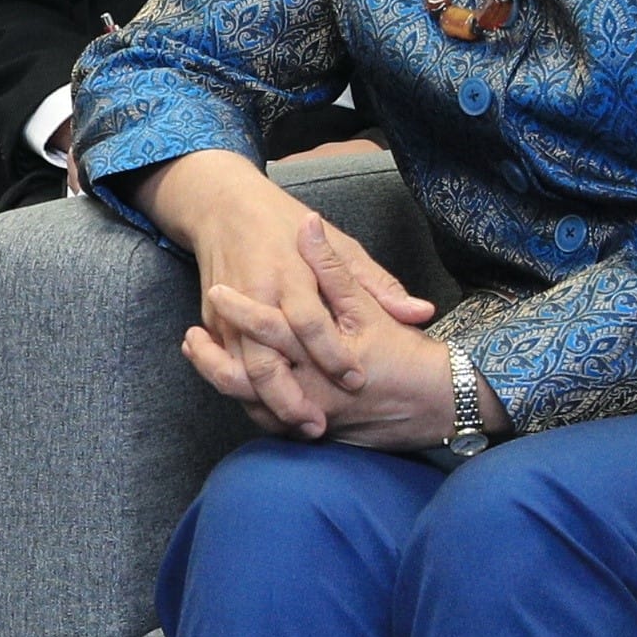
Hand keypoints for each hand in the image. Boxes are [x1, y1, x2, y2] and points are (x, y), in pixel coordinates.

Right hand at [133, 150, 439, 441]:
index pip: (309, 322)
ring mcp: (228, 314)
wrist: (224, 210)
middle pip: (265, 359)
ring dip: (265, 405)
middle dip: (289, 398)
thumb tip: (422, 313)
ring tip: (298, 427)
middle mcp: (256, 297)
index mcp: (289, 274)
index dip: (332, 355)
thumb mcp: (341, 244)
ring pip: (240, 372)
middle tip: (319, 424)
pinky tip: (270, 414)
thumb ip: (378, 284)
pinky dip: (245, 394)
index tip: (357, 380)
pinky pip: (225, 368)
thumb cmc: (287, 225)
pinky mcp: (213, 324)